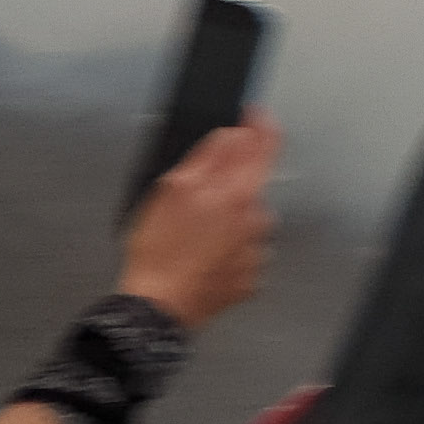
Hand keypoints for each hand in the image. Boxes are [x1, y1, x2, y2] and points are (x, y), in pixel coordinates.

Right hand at [119, 115, 278, 331]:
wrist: (157, 308)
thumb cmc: (159, 253)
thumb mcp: (172, 189)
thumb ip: (210, 155)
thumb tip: (234, 133)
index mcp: (240, 194)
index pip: (266, 144)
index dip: (260, 124)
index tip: (252, 115)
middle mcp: (256, 221)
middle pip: (252, 184)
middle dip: (228, 182)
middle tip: (193, 198)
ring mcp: (255, 251)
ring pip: (245, 219)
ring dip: (226, 218)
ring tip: (192, 235)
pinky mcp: (249, 275)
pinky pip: (241, 249)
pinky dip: (226, 247)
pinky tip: (201, 255)